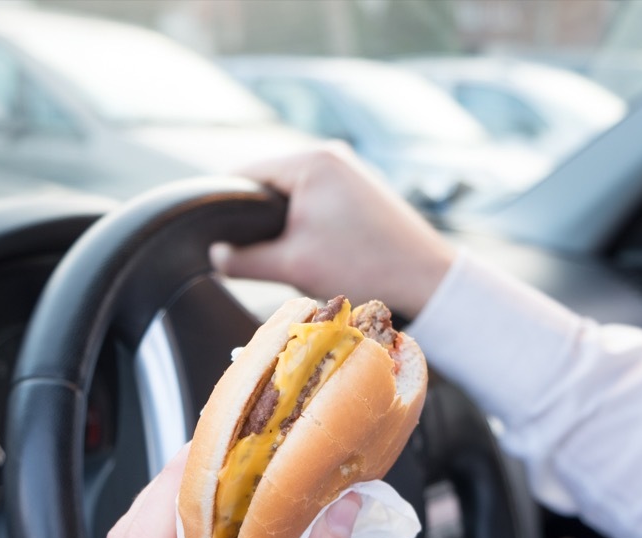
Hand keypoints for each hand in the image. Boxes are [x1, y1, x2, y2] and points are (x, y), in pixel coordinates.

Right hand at [214, 142, 455, 319]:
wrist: (426, 279)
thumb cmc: (364, 266)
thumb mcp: (292, 266)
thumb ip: (243, 260)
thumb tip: (215, 256)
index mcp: (311, 160)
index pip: (245, 174)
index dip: (226, 207)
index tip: (215, 235)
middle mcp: (330, 154)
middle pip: (271, 183)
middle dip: (260, 218)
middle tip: (257, 254)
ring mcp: (350, 170)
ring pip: (296, 193)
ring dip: (286, 223)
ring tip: (293, 254)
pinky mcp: (362, 189)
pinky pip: (319, 200)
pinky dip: (310, 222)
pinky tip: (317, 250)